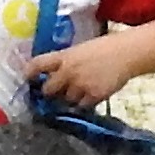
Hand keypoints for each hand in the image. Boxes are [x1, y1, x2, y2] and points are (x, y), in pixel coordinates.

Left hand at [23, 26, 142, 109]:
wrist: (127, 54)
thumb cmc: (105, 48)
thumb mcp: (80, 50)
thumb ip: (66, 61)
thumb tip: (54, 74)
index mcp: (64, 57)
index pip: (38, 65)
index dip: (29, 73)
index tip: (27, 79)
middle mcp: (68, 72)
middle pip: (48, 90)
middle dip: (50, 92)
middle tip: (55, 92)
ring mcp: (80, 85)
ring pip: (66, 100)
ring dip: (69, 99)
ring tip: (79, 92)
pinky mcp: (93, 97)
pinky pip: (82, 107)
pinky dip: (84, 104)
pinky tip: (90, 97)